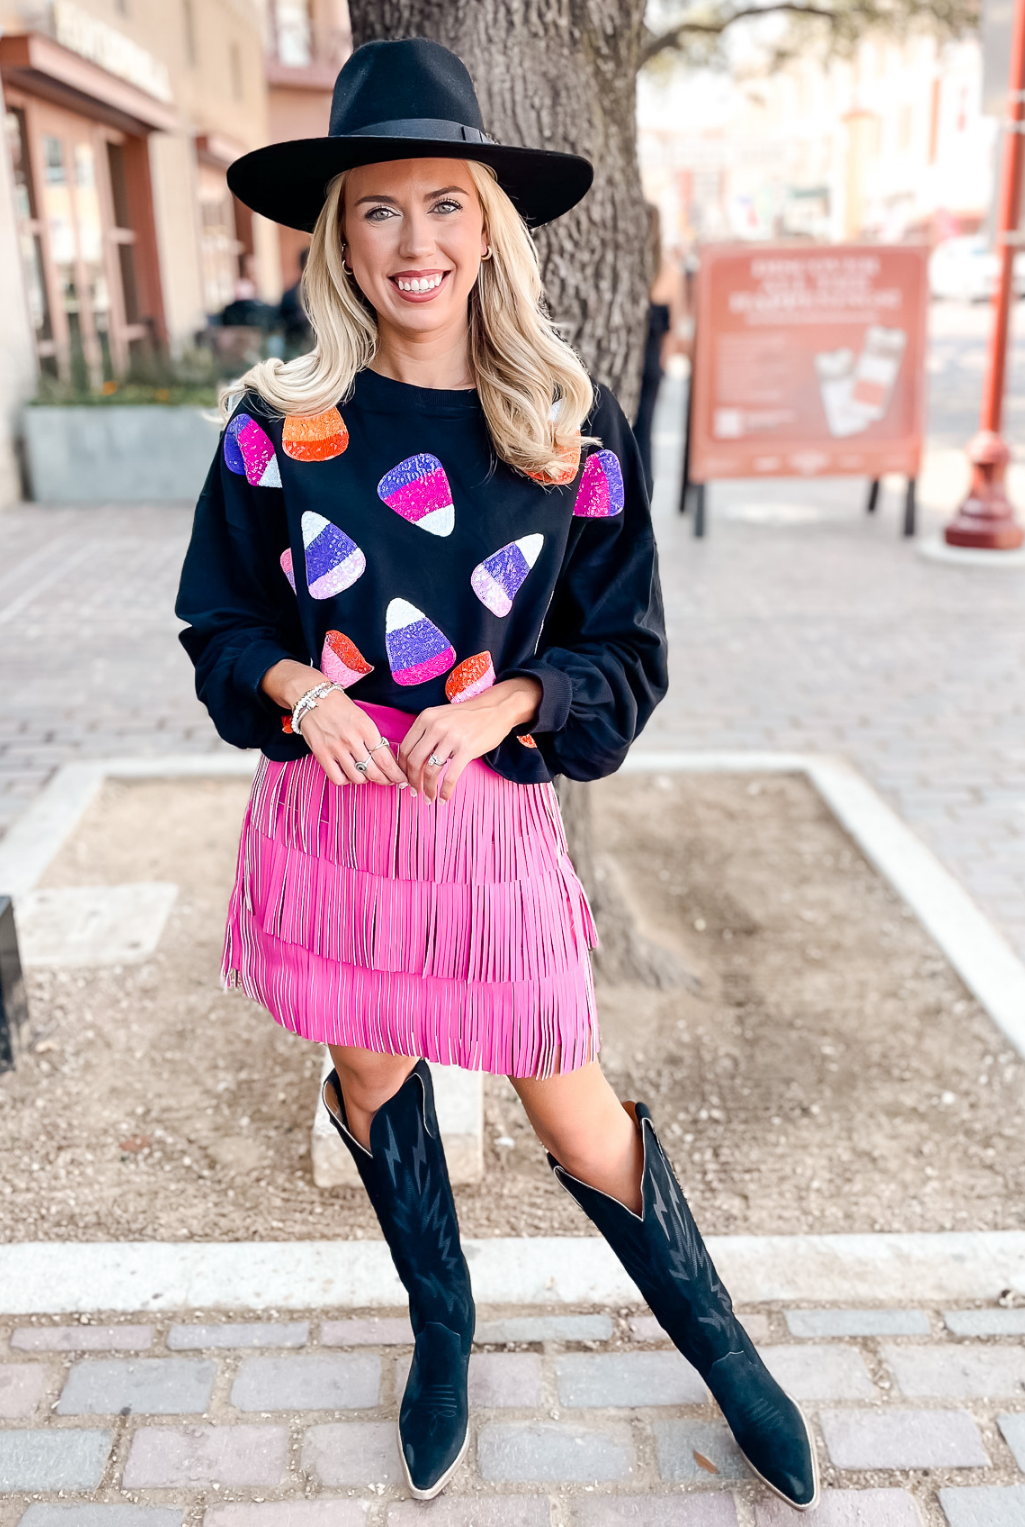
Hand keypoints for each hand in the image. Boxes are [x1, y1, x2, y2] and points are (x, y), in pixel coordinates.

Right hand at [299, 689, 409, 787]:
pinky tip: (348, 774)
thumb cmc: (340, 708)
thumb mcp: (364, 719)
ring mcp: (336, 748)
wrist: (312, 698)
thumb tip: (386, 760)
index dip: (395, 774)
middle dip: (385, 780)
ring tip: (365, 774)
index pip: (386, 760)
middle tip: (387, 781)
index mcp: (366, 728)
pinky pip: (338, 779)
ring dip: (365, 780)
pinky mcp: (322, 755)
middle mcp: (352, 740)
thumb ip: (374, 739)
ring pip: (357, 778)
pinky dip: (346, 780)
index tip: (400, 778)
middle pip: (374, 772)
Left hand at [397, 677, 541, 802]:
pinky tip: (444, 798)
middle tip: (414, 791)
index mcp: (426, 718)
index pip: (405, 748)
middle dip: (412, 781)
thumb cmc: (469, 715)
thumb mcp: (441, 716)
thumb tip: (413, 759)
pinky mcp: (467, 749)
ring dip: (427, 789)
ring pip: (430, 770)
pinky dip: (445, 791)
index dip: (402, 767)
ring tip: (429, 798)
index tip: (405, 778)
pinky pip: (450, 776)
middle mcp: (436, 726)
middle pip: (414, 761)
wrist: (496, 708)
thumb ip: (427, 732)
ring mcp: (451, 737)